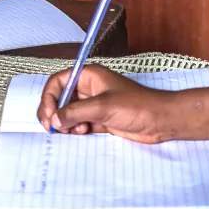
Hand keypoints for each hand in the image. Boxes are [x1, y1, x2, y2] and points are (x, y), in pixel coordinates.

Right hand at [37, 65, 175, 142]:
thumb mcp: (102, 107)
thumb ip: (75, 112)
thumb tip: (54, 120)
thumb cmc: (136, 106)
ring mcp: (94, 104)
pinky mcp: (100, 119)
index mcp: (89, 76)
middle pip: (60, 98)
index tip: (48, 115)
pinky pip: (79, 123)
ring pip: (69, 113)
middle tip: (53, 128)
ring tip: (76, 130)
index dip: (49, 97)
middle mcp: (89, 88)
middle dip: (55, 113)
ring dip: (67, 123)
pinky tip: (84, 132)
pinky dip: (77, 129)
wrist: (160, 121)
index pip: (58, 82)